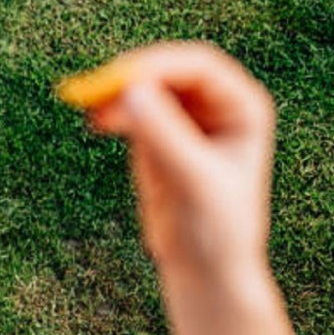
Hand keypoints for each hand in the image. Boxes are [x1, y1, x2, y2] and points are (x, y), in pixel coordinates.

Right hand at [89, 41, 275, 285]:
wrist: (204, 268)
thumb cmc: (215, 228)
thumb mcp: (192, 179)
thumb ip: (165, 134)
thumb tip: (131, 90)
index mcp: (242, 108)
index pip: (198, 68)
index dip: (159, 66)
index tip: (122, 79)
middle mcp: (215, 106)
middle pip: (168, 71)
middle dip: (132, 76)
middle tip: (98, 88)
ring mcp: (183, 119)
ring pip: (145, 87)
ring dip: (117, 93)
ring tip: (91, 110)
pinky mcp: (155, 135)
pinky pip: (130, 110)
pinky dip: (112, 111)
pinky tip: (96, 121)